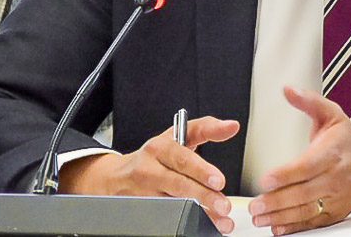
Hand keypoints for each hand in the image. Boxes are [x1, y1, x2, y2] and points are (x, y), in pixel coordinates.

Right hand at [59, 116, 240, 231]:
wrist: (118, 177)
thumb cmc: (156, 156)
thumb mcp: (177, 136)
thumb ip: (206, 129)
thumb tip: (232, 126)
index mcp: (160, 147)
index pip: (182, 156)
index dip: (201, 170)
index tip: (219, 181)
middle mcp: (149, 169)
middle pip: (178, 184)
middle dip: (203, 195)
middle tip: (223, 204)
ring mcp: (144, 192)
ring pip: (173, 204)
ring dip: (200, 213)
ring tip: (221, 218)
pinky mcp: (142, 209)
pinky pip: (168, 217)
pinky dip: (189, 221)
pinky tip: (206, 224)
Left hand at [249, 87, 350, 234]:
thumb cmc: (350, 142)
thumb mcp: (333, 114)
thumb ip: (309, 102)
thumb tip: (289, 90)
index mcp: (331, 154)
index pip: (307, 166)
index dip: (286, 174)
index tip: (266, 178)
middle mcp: (332, 178)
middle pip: (302, 192)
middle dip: (276, 200)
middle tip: (255, 204)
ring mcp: (333, 198)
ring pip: (305, 210)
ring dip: (280, 216)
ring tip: (260, 216)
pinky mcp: (332, 212)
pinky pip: (311, 222)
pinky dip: (293, 226)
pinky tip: (277, 227)